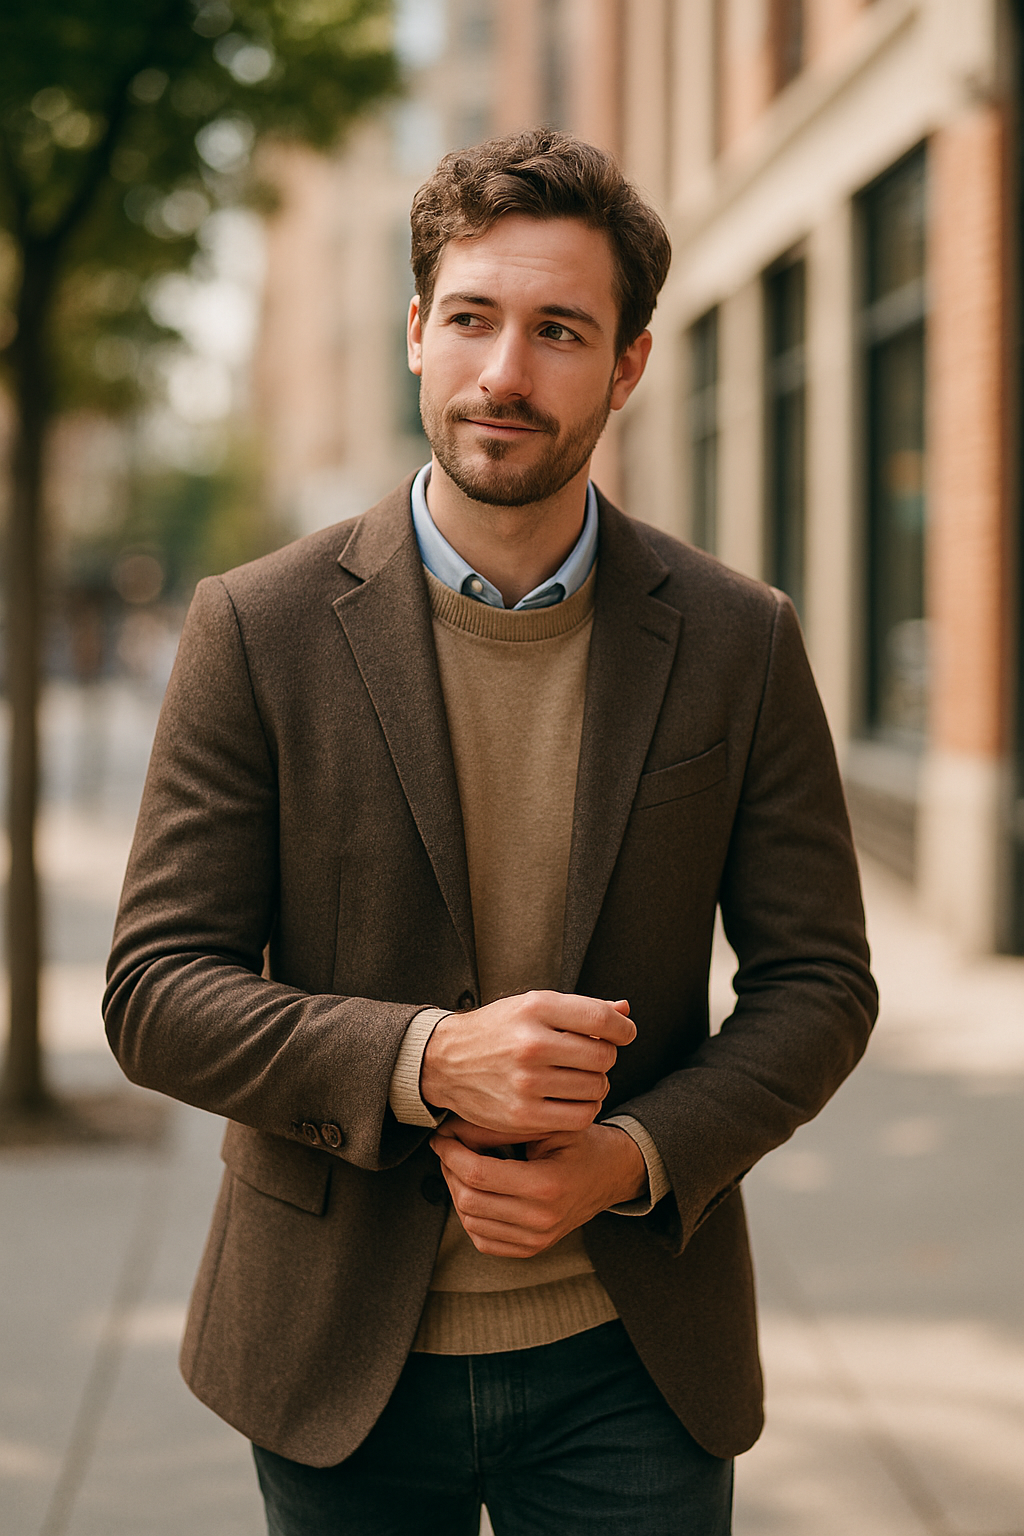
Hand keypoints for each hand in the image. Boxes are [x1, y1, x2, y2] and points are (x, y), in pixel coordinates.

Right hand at [420, 991, 634, 1137]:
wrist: (445, 1061)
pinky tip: (572, 1099)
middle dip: (605, 1056)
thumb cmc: (498, 1031)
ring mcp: (526, 1082)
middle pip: (603, 1056)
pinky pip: (579, 1117)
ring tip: (579, 1077)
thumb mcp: (533, 1006)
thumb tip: (625, 1010)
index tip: (623, 1033)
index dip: (623, 1029)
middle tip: (590, 1057)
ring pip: (596, 1088)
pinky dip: (585, 1109)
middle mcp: (531, 1043)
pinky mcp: (522, 1115)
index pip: (602, 1019)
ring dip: (596, 1084)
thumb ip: (581, 1009)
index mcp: (536, 1008)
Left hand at [430, 1117, 647, 1257]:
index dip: (451, 1152)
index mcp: (547, 1185)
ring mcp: (537, 1240)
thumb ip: (500, 1127)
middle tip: (449, 1147)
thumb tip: (452, 1130)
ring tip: (461, 1165)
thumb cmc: (579, 1142)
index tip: (442, 1136)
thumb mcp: (545, 1125)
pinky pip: (482, 1240)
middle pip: (469, 1199)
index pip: (477, 1174)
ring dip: (456, 1191)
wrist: (610, 1173)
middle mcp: (541, 1220)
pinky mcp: (531, 1250)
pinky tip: (476, 1191)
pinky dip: (470, 1215)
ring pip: (470, 1221)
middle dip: (449, 1169)